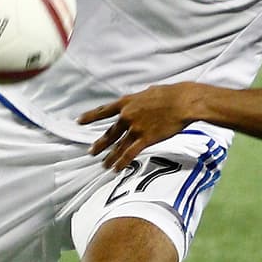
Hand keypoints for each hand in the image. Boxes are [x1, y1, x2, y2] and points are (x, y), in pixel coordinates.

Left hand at [78, 83, 199, 169]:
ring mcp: (135, 128)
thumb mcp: (148, 92)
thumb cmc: (169, 94)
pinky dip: (122, 162)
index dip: (90, 116)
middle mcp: (127, 115)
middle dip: (99, 144)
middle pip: (109, 133)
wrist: (182, 102)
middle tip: (90, 152)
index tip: (79, 121)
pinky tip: (116, 169)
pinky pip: (130, 153)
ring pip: (118, 146)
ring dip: (110, 157)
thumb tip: (139, 103)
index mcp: (126, 102)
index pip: (103, 111)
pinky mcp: (145, 139)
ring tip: (103, 165)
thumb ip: (139, 100)